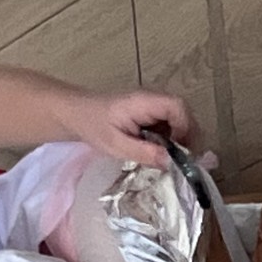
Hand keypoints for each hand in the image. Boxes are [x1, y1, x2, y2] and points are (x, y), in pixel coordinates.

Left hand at [70, 88, 200, 165]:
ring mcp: (151, 106)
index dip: (185, 128)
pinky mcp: (148, 113)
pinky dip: (169, 139)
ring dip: (178, 140)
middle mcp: (152, 99)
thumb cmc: (92, 125)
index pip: (178, 107)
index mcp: (145, 102)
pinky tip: (159, 154)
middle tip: (180, 160)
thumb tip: (170, 161)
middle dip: (186, 136)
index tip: (179, 151)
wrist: (75, 114)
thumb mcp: (116, 144)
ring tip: (170, 159)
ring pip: (177, 119)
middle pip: (182, 112)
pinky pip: (167, 124)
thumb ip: (144, 152)